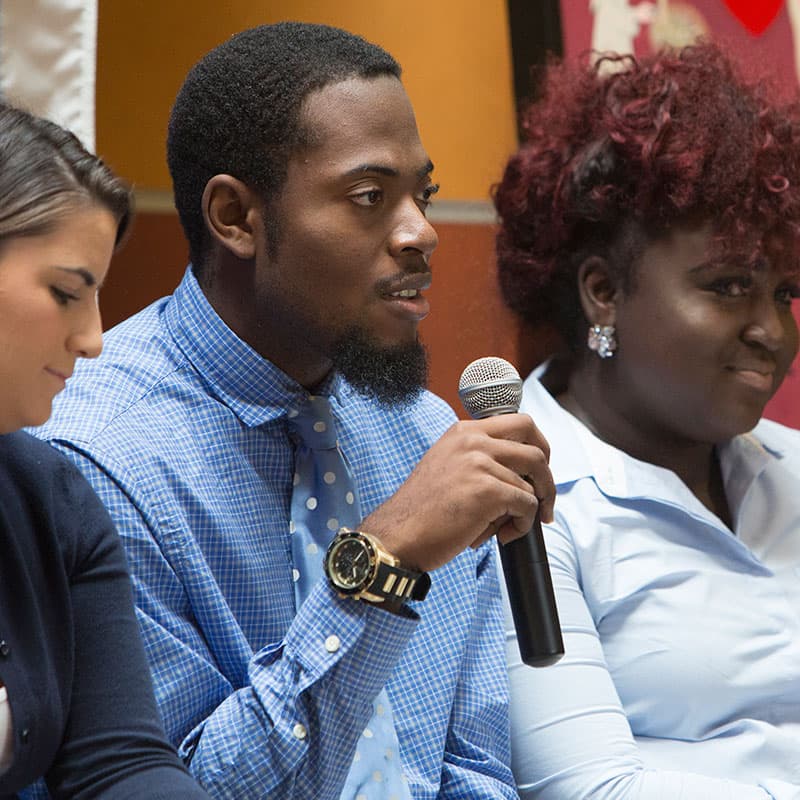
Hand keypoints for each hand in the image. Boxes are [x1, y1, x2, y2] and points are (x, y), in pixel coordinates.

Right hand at [361, 414, 553, 572]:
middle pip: (535, 444)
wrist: (399, 535)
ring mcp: (480, 463)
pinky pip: (527, 505)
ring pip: (533, 483)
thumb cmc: (423, 511)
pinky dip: (523, 525)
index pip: (519, 422)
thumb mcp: (447, 466)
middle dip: (547, 474)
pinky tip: (503, 536)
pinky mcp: (487, 490)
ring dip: (529, 510)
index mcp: (463, 431)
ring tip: (507, 527)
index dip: (537, 446)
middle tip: (544, 499)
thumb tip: (523, 472)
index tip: (536, 471)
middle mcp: (472, 440)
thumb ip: (477, 458)